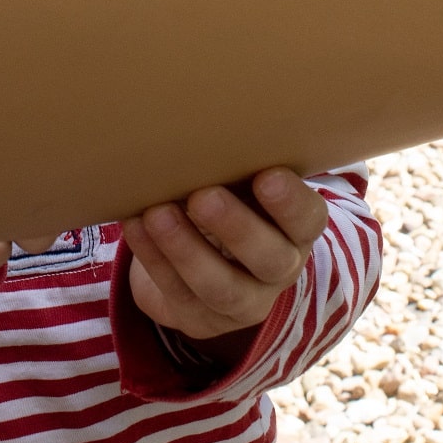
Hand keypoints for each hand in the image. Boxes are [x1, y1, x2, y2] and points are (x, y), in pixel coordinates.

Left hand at [122, 168, 327, 342]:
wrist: (207, 257)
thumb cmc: (230, 197)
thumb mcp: (244, 181)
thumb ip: (238, 162)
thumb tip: (202, 124)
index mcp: (296, 229)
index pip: (307, 220)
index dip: (291, 203)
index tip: (267, 176)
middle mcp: (278, 269)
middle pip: (269, 259)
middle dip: (235, 228)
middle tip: (203, 196)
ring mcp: (241, 302)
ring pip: (220, 288)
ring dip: (185, 249)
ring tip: (157, 214)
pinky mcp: (200, 318)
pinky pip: (176, 293)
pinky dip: (153, 258)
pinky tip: (135, 226)